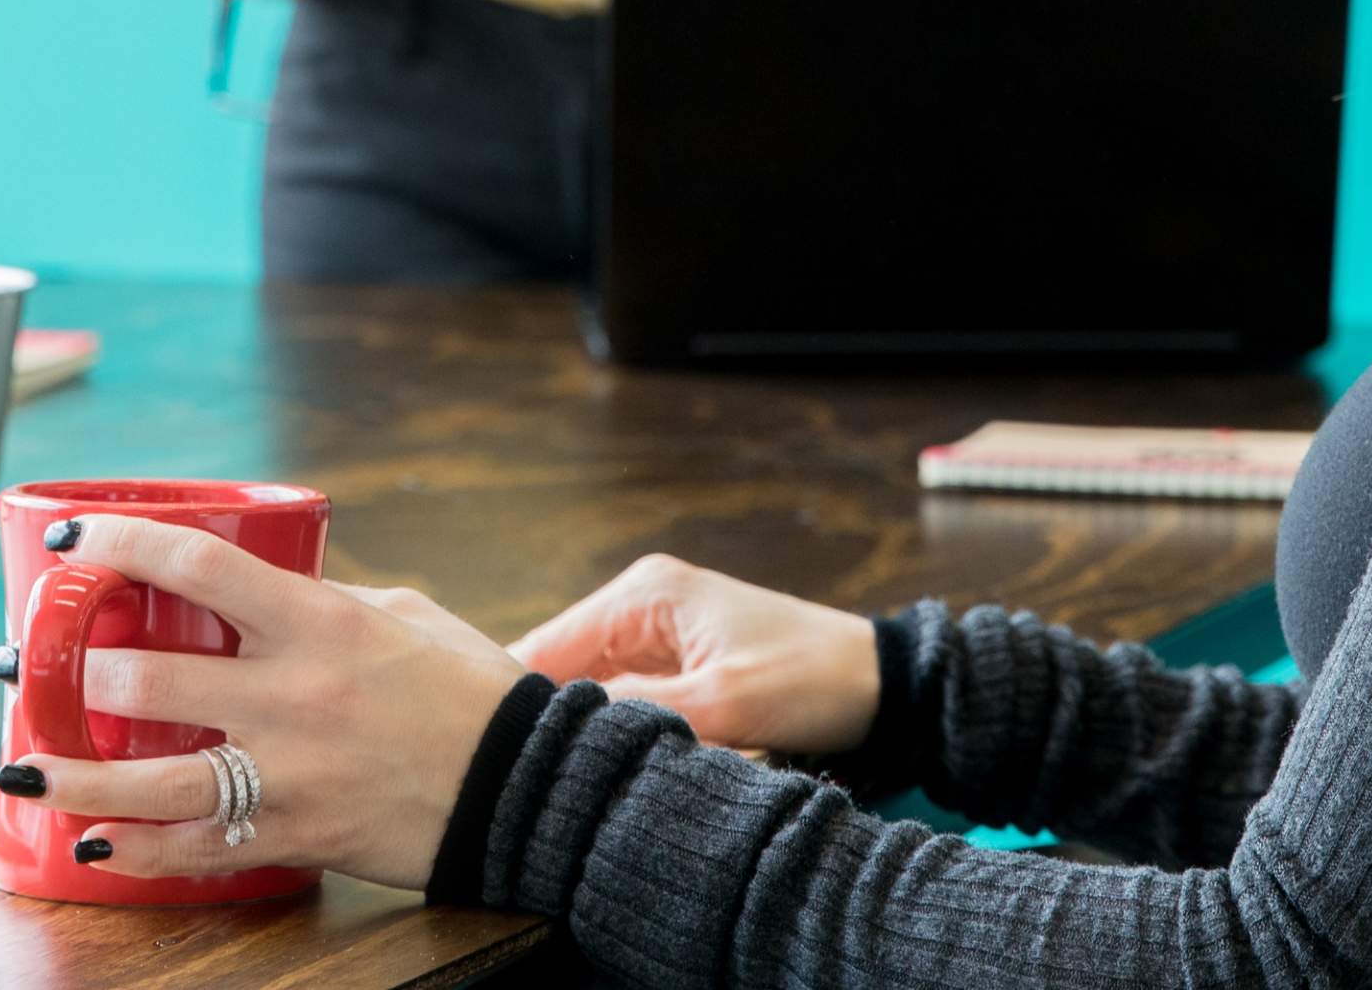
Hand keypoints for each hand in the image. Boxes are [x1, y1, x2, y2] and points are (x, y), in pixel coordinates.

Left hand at [5, 516, 525, 889]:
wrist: (524, 787)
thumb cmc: (469, 692)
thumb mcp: (399, 616)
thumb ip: (321, 603)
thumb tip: (260, 595)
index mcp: (317, 622)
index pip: (196, 566)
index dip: (119, 545)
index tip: (71, 542)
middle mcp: (290, 694)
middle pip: (149, 676)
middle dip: (77, 670)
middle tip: (37, 664)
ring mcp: (288, 772)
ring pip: (151, 778)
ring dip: (76, 772)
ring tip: (27, 764)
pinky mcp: (294, 834)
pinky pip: (194, 849)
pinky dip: (136, 849)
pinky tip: (95, 839)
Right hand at [513, 553, 880, 754]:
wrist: (879, 683)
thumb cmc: (809, 680)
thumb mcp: (722, 702)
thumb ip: (638, 711)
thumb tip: (562, 734)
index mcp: (644, 593)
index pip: (545, 644)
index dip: (514, 699)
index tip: (491, 755)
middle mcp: (642, 601)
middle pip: (561, 665)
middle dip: (548, 717)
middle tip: (526, 778)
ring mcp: (659, 630)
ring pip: (591, 685)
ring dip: (585, 726)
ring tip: (561, 777)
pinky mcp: (679, 659)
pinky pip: (626, 694)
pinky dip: (617, 726)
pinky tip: (607, 764)